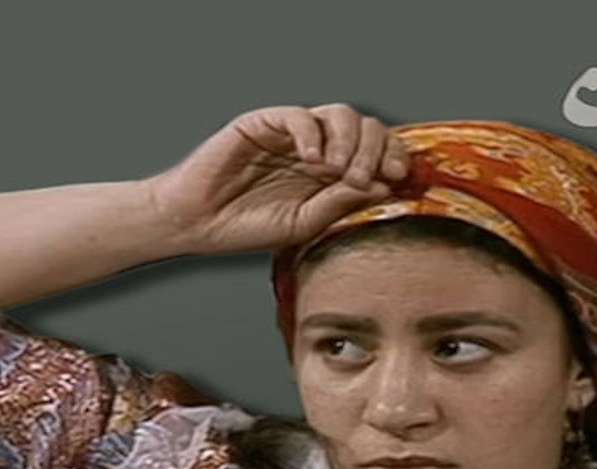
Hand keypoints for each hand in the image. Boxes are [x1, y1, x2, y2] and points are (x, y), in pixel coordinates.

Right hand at [144, 104, 408, 254]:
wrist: (199, 223)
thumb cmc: (249, 226)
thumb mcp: (305, 223)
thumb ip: (341, 204)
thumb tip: (384, 187)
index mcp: (334, 172)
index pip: (377, 150)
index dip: (392, 156)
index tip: (397, 176)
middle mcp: (319, 148)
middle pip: (365, 128)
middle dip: (374, 151)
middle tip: (365, 177)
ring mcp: (294, 134)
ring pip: (339, 115)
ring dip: (349, 141)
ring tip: (339, 170)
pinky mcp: (264, 123)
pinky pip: (298, 116)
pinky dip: (312, 134)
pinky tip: (312, 159)